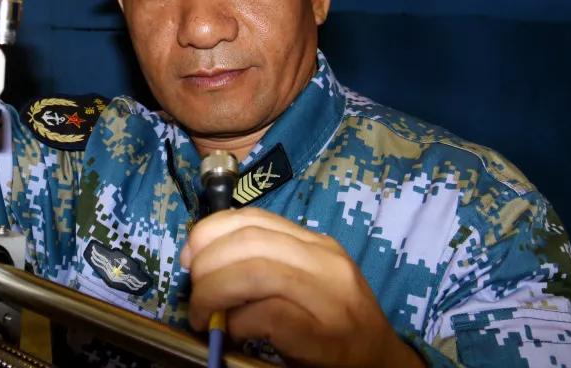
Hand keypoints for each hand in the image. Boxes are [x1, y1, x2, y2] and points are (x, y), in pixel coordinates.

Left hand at [181, 208, 424, 367]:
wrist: (381, 364)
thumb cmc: (332, 325)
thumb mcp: (304, 282)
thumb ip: (265, 264)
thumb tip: (201, 260)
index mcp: (315, 244)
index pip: (254, 218)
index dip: (211, 231)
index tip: (189, 256)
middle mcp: (325, 262)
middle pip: (250, 241)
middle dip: (207, 262)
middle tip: (193, 292)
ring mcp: (329, 297)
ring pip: (255, 272)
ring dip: (214, 292)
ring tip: (202, 315)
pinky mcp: (325, 333)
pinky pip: (269, 314)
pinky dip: (239, 320)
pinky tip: (231, 331)